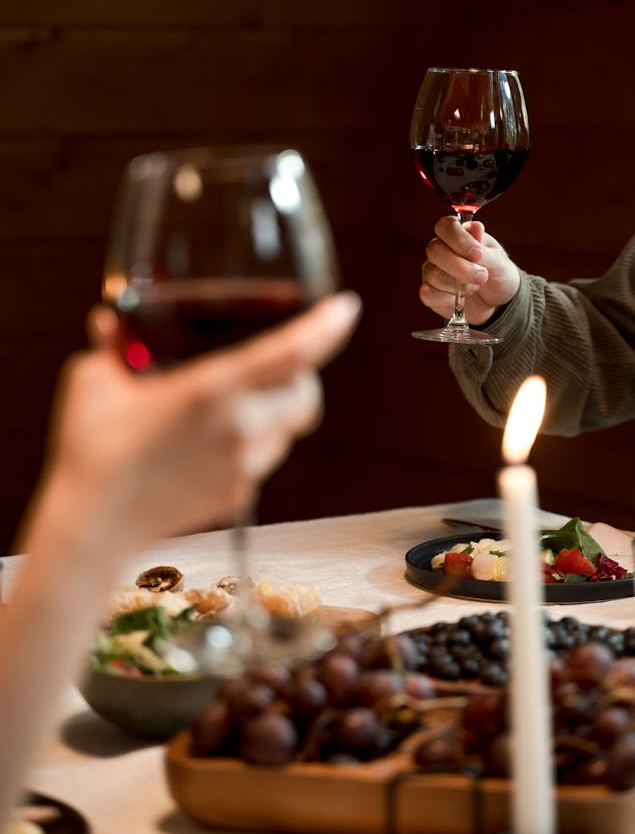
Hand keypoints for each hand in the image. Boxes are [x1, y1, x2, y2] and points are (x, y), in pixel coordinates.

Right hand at [26, 292, 360, 555]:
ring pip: (289, 430)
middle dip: (304, 376)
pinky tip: (216, 439)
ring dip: (278, 411)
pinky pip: (264, 459)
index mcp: (213, 389)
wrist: (92, 526)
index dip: (327, 326)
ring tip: (238, 403)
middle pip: (308, 395)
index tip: (346, 307)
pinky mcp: (239, 495)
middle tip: (282, 362)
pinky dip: (255, 443)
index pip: (292, 352)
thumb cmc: (90, 450)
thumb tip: (108, 321)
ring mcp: (243, 465)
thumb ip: (111, 345)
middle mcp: (240, 427)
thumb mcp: (93, 381)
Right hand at [419, 215, 520, 325]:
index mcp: (458, 235)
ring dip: (459, 285)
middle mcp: (441, 250)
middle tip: (482, 276)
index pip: (445, 226)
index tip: (478, 254)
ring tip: (474, 287)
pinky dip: (450, 299)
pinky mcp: (430, 293)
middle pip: (435, 251)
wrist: (498, 303)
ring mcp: (432, 271)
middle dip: (460, 267)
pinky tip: (462, 299)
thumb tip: (475, 227)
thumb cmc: (498, 275)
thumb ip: (485, 248)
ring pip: (433, 274)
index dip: (459, 239)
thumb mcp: (499, 262)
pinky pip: (429, 294)